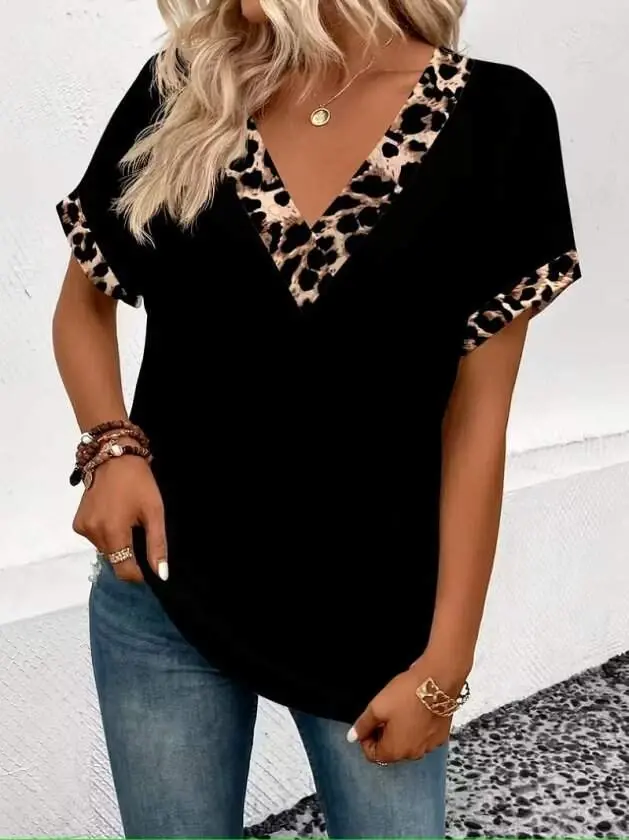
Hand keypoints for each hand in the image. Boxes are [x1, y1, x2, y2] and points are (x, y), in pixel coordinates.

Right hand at [73, 452, 167, 583]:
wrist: (113, 457)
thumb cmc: (139, 483)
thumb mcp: (154, 512)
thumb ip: (157, 545)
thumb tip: (161, 575)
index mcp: (113, 532)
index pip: (123, 570)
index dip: (138, 574)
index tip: (148, 567)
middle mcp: (93, 534)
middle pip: (114, 560)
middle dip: (129, 555)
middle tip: (140, 533)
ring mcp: (83, 528)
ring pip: (105, 550)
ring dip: (117, 544)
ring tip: (126, 521)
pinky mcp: (77, 523)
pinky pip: (95, 539)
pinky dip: (105, 534)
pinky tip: (113, 517)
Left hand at [347, 652, 469, 764]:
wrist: (437, 681)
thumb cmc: (405, 695)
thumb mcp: (377, 707)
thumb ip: (363, 725)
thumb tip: (351, 738)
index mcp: (394, 751)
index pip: (372, 755)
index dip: (366, 738)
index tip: (369, 722)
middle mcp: (413, 754)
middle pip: (391, 751)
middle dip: (383, 735)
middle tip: (384, 714)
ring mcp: (429, 747)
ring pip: (407, 744)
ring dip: (400, 732)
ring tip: (400, 711)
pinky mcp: (441, 736)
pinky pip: (423, 738)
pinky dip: (417, 729)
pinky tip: (416, 712)